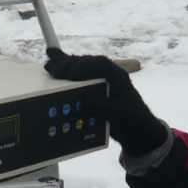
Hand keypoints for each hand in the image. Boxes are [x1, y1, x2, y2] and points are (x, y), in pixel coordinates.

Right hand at [44, 47, 168, 156]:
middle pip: (87, 62)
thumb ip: (102, 106)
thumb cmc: (132, 120)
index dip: (83, 67)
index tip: (68, 74)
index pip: (100, 65)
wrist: (139, 130)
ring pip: (81, 66)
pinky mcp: (94, 86)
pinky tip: (54, 57)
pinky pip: (79, 73)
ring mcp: (101, 79)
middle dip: (68, 64)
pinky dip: (67, 66)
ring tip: (48, 64)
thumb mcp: (118, 115)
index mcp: (118, 77)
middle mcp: (109, 74)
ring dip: (64, 64)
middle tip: (51, 69)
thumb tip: (84, 101)